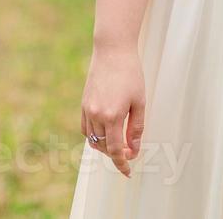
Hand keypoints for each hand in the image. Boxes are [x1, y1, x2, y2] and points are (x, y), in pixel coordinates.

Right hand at [79, 43, 146, 177]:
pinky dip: (95, 136)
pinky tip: (106, 133)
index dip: (122, 164)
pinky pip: (86, 129)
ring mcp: (87, 110)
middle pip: (104, 147)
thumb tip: (134, 149)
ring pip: (93, 140)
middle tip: (131, 151)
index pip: (116, 150)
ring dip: (106, 146)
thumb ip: (136, 128)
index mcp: (112, 116)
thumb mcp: (139, 102)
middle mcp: (96, 115)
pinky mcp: (83, 104)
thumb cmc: (130, 74)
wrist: (112, 51)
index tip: (128, 172)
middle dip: (117, 154)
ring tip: (120, 142)